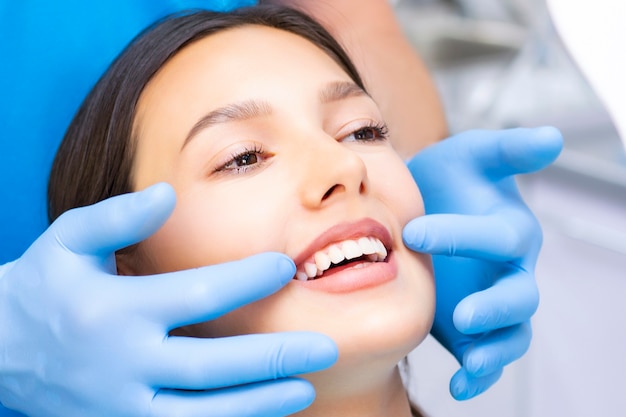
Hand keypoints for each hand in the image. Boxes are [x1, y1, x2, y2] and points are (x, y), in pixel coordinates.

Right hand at [0, 183, 336, 416]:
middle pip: (211, 366)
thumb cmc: (45, 287)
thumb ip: (117, 216)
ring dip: (259, 403)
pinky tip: (263, 410)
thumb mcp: (68, 239)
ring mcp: (121, 407)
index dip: (247, 280)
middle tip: (324, 345)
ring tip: (304, 387)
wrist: (0, 353)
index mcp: (115, 310)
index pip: (197, 294)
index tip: (285, 267)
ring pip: (202, 415)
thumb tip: (168, 193)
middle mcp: (122, 364)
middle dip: (272, 356)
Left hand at [402, 127, 562, 399]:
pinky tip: (458, 387)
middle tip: (463, 315)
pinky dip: (477, 375)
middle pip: (519, 296)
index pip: (497, 238)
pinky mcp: (469, 327)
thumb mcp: (473, 155)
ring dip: (494, 351)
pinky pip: (483, 356)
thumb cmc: (451, 179)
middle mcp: (507, 271)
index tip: (414, 232)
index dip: (461, 236)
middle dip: (495, 307)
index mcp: (510, 231)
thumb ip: (509, 151)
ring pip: (510, 334)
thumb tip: (553, 137)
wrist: (421, 205)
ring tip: (470, 365)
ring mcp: (490, 302)